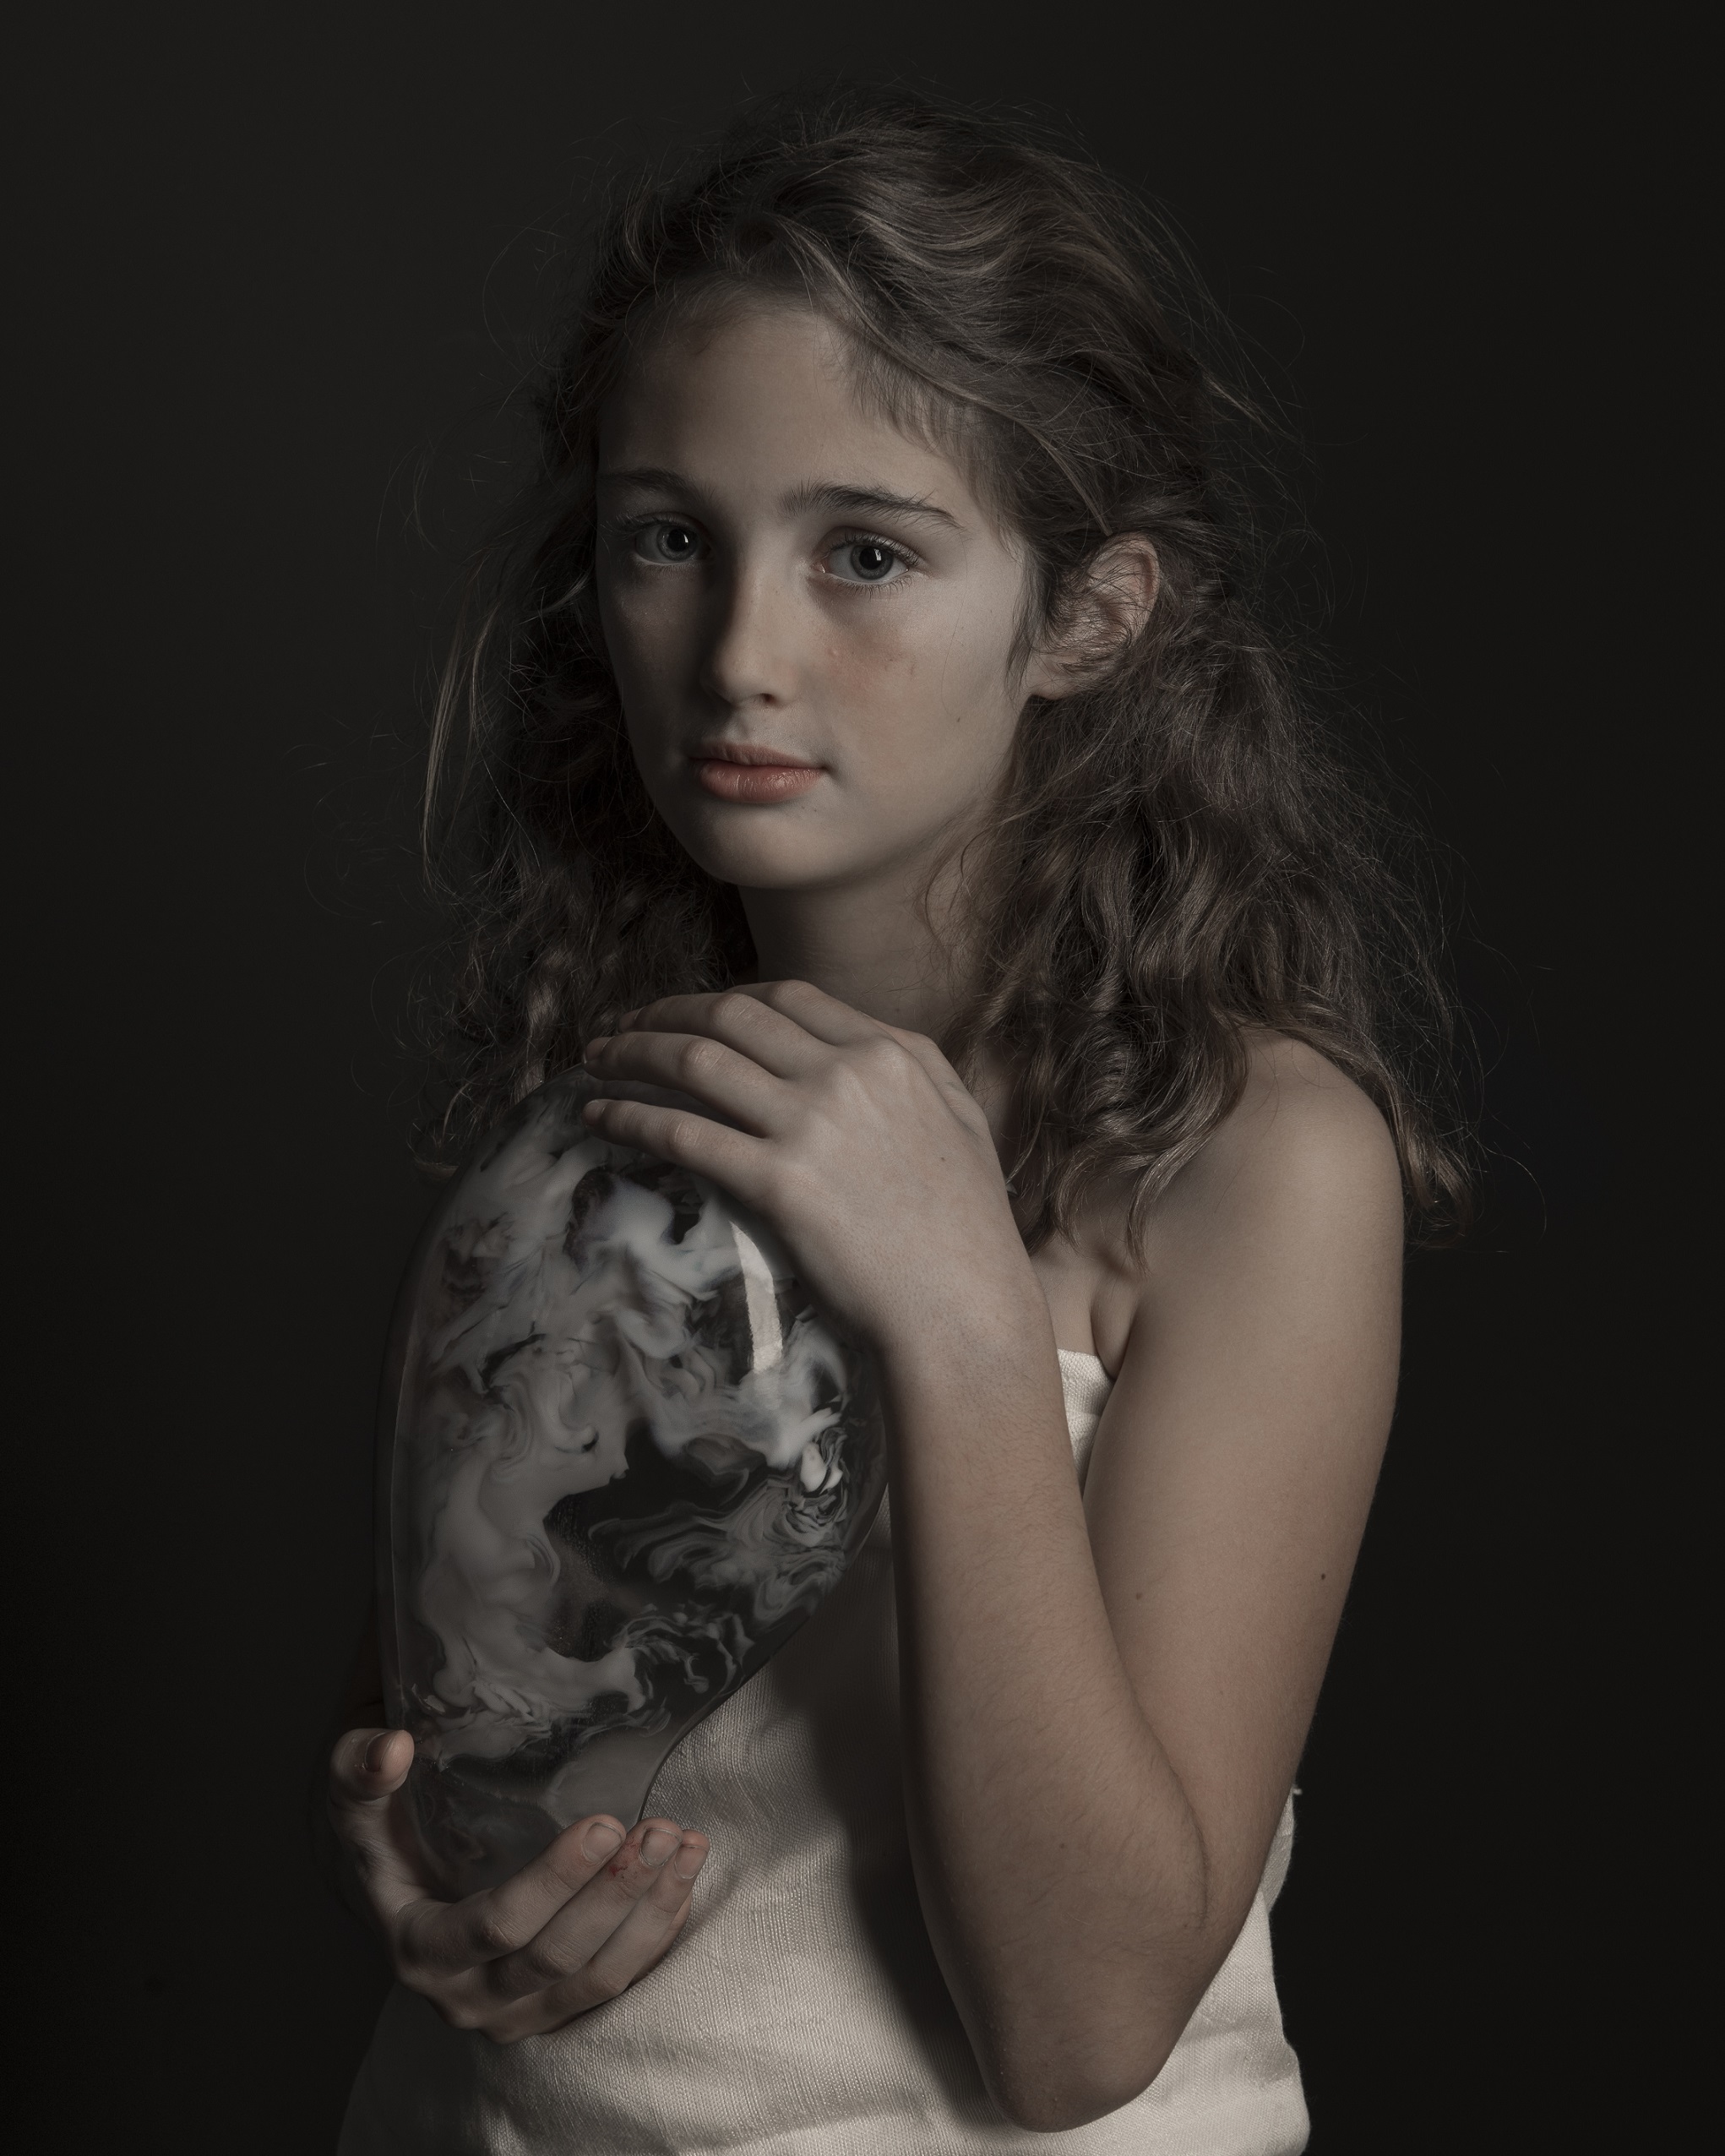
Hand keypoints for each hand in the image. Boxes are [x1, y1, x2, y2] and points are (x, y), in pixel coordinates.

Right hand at [328, 1727, 708, 2039]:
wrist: (403, 1889)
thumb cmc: (386, 1835)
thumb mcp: (358, 1803)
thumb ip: (359, 1770)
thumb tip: (391, 1747)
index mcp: (420, 1950)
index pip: (495, 1926)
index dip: (555, 1881)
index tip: (606, 1823)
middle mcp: (468, 1997)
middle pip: (556, 1957)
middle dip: (617, 1893)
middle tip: (662, 1829)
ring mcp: (516, 2013)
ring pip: (596, 1978)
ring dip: (649, 1912)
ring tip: (687, 1843)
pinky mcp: (554, 2010)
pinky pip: (615, 1984)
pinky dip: (656, 1935)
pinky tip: (684, 1880)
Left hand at [579, 980, 1044, 1353]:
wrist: (963, 1308)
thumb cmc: (969, 1228)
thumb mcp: (961, 1120)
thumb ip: (916, 1069)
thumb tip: (871, 1043)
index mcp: (890, 1052)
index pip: (787, 997)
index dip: (725, 997)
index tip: (691, 1011)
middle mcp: (845, 1075)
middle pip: (728, 1016)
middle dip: (661, 1012)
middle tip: (620, 1026)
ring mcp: (809, 1126)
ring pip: (694, 1061)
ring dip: (631, 1052)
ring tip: (595, 1059)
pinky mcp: (776, 1183)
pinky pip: (683, 1131)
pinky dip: (630, 1116)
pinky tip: (599, 1116)